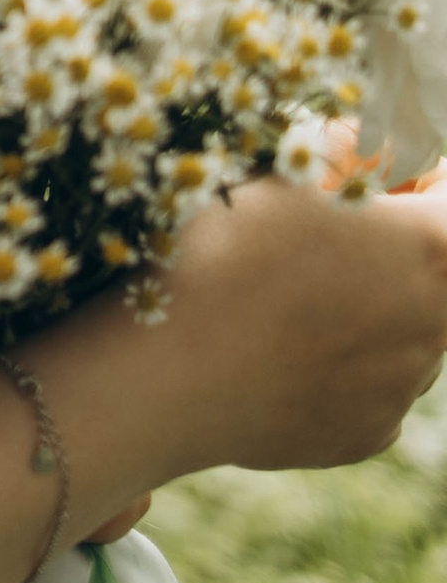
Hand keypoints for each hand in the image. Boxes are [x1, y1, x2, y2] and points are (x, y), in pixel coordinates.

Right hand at [139, 173, 446, 477]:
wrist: (163, 368)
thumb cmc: (223, 249)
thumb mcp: (285, 166)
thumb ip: (352, 147)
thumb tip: (376, 149)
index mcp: (435, 249)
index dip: (412, 176)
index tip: (367, 176)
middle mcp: (437, 326)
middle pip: (432, 269)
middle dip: (388, 246)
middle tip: (314, 232)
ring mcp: (403, 389)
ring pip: (401, 329)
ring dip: (364, 305)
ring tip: (280, 294)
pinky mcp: (367, 435)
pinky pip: (368, 385)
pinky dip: (335, 363)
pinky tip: (273, 349)